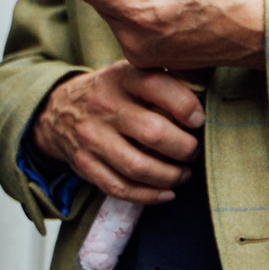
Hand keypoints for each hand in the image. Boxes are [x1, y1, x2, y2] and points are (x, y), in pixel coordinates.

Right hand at [30, 62, 202, 203]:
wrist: (59, 108)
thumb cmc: (116, 92)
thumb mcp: (135, 73)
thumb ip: (167, 82)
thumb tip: (210, 101)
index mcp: (122, 77)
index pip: (158, 87)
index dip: (186, 106)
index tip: (198, 121)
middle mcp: (104, 106)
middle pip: (154, 134)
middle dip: (185, 149)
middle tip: (193, 152)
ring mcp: (91, 136)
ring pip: (139, 166)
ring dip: (171, 176)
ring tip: (184, 174)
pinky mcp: (84, 162)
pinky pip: (120, 188)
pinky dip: (149, 196)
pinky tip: (167, 192)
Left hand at [76, 0, 265, 68]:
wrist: (251, 33)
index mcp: (138, 12)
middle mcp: (132, 39)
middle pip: (100, 2)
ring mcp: (138, 54)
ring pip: (113, 16)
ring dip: (128, 1)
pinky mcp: (146, 61)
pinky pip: (127, 32)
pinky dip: (138, 19)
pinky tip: (165, 13)